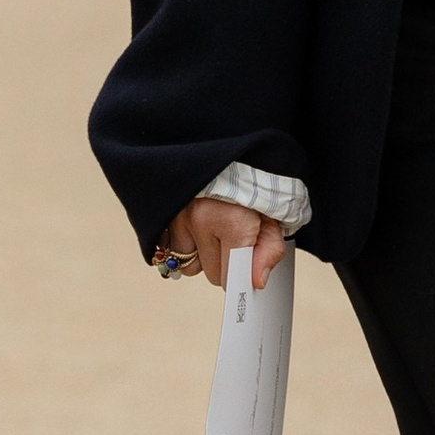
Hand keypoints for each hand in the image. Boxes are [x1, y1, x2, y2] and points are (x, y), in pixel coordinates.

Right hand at [151, 193, 287, 290]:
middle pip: (212, 274)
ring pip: (190, 265)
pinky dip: (183, 245)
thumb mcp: (273, 213)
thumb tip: (256, 282)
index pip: (230, 276)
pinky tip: (195, 229)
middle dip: (225, 262)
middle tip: (236, 237)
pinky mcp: (162, 216)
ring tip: (215, 229)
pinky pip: (170, 251)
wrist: (226, 146)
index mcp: (229, 220)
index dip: (239, 281)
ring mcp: (176, 217)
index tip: (243, 289)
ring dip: (202, 254)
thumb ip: (269, 249)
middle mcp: (198, 219)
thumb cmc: (253, 180)